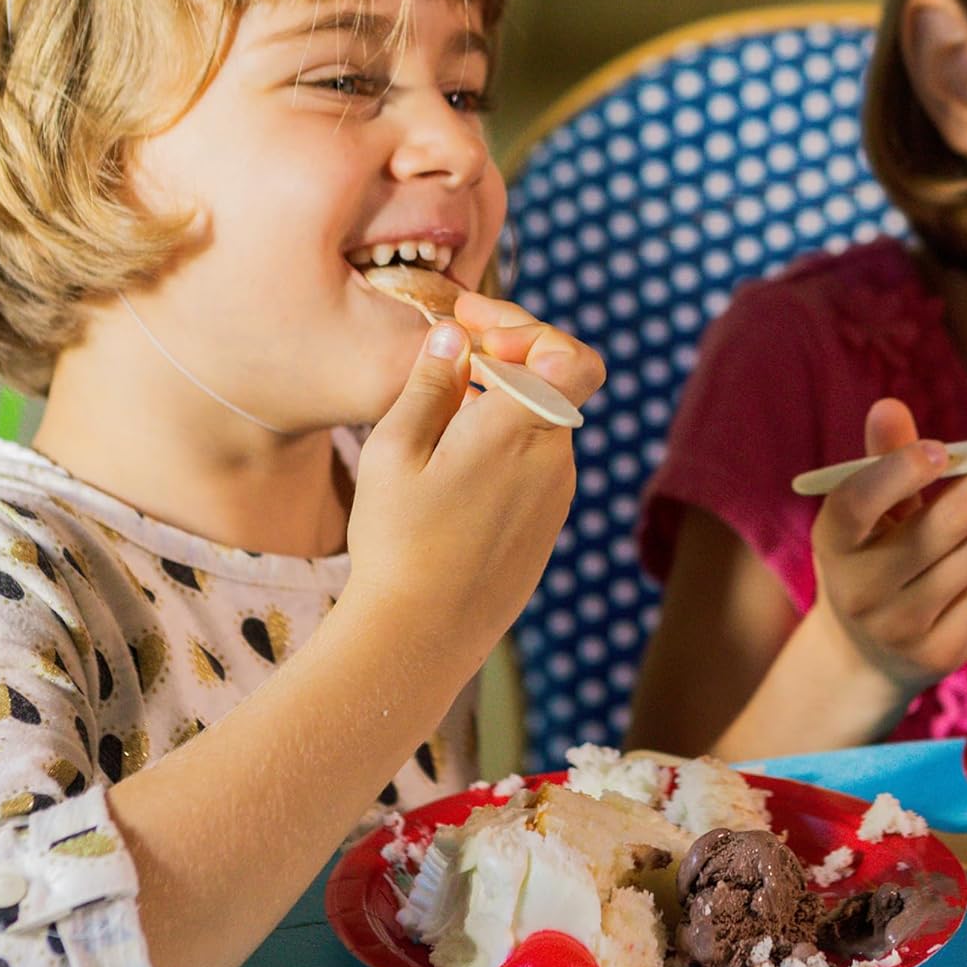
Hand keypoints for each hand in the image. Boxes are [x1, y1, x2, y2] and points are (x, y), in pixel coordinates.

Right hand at [348, 297, 604, 665]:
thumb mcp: (395, 449)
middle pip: (550, 383)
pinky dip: (502, 445)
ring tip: (437, 417)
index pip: (571, 355)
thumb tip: (455, 335)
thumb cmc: (399, 541)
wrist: (419, 637)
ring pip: (538, 424)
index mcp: (521, 428)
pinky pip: (533, 464)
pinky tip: (451, 467)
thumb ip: (431, 382)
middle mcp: (553, 458)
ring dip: (499, 405)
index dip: (528, 329)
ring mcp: (556, 496)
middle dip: (502, 359)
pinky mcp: (546, 526)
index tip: (473, 328)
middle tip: (446, 357)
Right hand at [808, 398, 966, 700]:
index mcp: (833, 543)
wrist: (865, 654)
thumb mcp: (866, 511)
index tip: (942, 447)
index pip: (856, 502)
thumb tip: (889, 405)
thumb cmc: (870, 556)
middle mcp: (860, 590)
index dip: (898, 470)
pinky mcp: (940, 653)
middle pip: (940, 528)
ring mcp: (901, 627)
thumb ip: (882, 458)